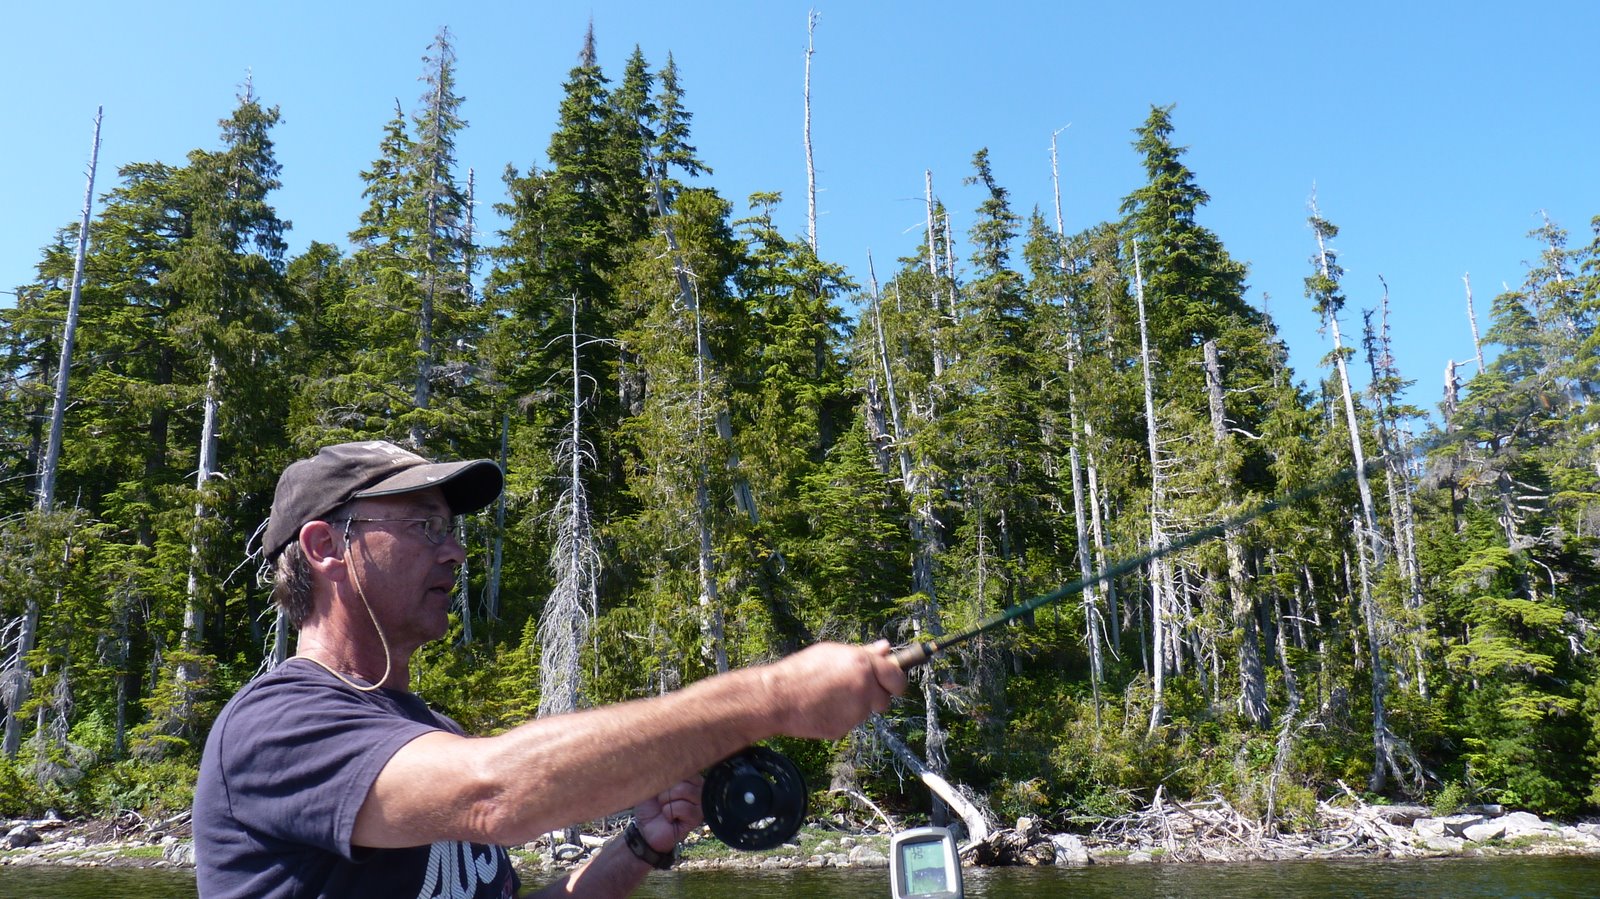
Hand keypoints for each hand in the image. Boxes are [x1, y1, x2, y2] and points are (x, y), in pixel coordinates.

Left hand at [633, 776, 703, 852]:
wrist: (644, 829)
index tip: (661, 788)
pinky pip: (685, 808)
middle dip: (666, 791)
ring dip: (667, 801)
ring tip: (664, 809)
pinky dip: (670, 812)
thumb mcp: (653, 784)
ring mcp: (699, 805)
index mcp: (691, 780)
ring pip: (686, 791)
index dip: (669, 778)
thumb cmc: (650, 806)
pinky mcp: (696, 819)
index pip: (685, 769)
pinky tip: (669, 818)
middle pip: (685, 779)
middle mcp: (699, 791)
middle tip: (661, 801)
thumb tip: (667, 756)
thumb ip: (663, 771)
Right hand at [763, 641, 907, 740]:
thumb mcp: (833, 653)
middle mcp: (865, 689)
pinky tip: (822, 708)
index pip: (898, 678)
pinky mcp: (844, 729)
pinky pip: (849, 722)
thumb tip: (886, 648)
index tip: (891, 683)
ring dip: (855, 706)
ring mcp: (855, 712)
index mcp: (863, 665)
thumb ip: (864, 653)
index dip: (895, 682)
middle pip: (885, 700)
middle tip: (855, 690)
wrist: (778, 698)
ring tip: (829, 696)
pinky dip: (840, 717)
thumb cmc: (802, 670)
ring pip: (865, 712)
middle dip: (875, 697)